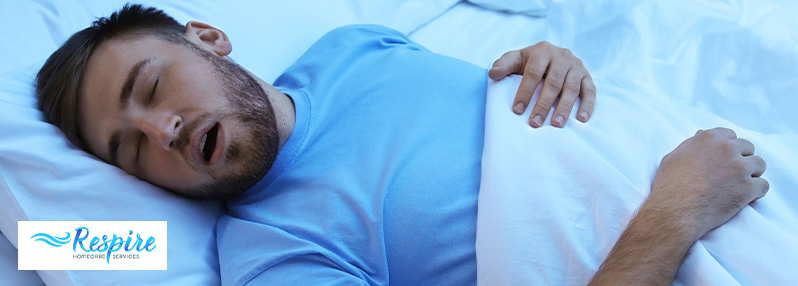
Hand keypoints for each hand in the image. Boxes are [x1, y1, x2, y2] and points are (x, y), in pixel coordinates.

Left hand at [488, 41, 595, 127]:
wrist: (552, 55)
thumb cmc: (530, 61)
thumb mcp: (516, 59)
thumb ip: (504, 64)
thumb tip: (492, 73)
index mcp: (543, 51)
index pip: (533, 72)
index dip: (525, 91)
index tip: (517, 110)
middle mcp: (562, 56)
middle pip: (553, 82)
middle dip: (543, 104)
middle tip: (535, 123)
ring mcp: (577, 66)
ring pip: (571, 88)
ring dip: (564, 107)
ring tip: (556, 124)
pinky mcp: (587, 77)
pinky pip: (590, 91)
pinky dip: (588, 105)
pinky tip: (581, 119)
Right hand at [650, 127, 768, 237]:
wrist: (675, 210)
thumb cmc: (670, 185)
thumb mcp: (673, 157)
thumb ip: (691, 144)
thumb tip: (701, 134)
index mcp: (709, 139)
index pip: (730, 135)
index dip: (729, 147)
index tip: (724, 158)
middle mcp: (727, 149)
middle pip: (748, 148)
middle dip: (742, 159)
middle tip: (731, 174)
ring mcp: (740, 168)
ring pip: (760, 165)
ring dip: (752, 174)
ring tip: (739, 185)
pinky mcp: (748, 188)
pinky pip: (764, 186)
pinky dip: (757, 192)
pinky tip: (745, 197)